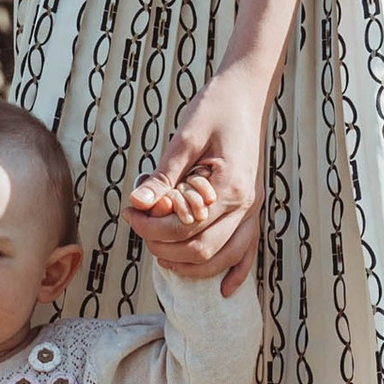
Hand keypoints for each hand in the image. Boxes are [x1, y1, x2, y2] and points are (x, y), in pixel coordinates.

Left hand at [128, 64, 267, 292]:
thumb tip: (139, 203)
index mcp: (229, 186)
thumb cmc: (215, 107)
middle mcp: (246, 204)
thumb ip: (163, 175)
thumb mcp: (184, 136)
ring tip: (160, 252)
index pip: (185, 227)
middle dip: (164, 248)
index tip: (130, 214)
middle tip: (138, 229)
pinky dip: (236, 272)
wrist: (247, 92)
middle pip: (202, 250)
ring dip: (190, 265)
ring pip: (224, 258)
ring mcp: (253, 209)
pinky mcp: (253, 208)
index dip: (152, 229)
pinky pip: (249, 250)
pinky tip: (225, 290)